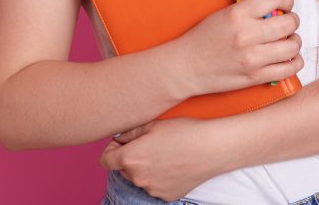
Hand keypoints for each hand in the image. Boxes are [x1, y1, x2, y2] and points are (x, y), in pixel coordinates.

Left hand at [99, 117, 230, 199]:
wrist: (212, 148)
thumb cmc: (184, 131)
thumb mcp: (153, 124)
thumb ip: (129, 132)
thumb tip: (118, 138)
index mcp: (131, 158)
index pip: (105, 160)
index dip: (112, 149)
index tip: (123, 143)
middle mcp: (138, 178)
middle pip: (123, 170)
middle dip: (131, 158)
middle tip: (150, 145)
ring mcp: (152, 189)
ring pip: (140, 178)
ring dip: (146, 169)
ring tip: (166, 154)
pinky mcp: (166, 196)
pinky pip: (156, 186)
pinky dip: (160, 177)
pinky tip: (174, 164)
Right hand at [173, 0, 302, 96]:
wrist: (185, 68)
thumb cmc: (203, 40)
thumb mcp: (223, 14)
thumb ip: (250, 10)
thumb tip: (278, 7)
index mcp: (237, 15)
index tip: (286, 3)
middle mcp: (247, 35)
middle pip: (289, 23)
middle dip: (292, 20)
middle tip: (288, 22)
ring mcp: (252, 58)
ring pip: (293, 46)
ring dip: (295, 41)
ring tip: (288, 41)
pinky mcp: (255, 77)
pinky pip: (288, 69)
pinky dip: (295, 62)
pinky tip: (289, 58)